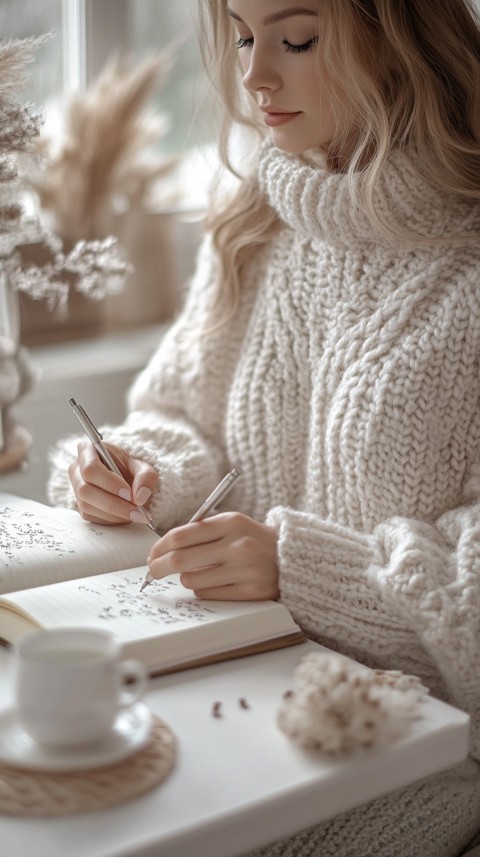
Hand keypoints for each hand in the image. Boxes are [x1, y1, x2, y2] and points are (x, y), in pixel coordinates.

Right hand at [69, 439, 158, 525]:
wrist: (127, 480)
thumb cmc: (131, 469)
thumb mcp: (143, 467)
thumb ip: (146, 477)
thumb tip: (140, 497)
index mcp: (87, 451)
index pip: (91, 468)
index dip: (109, 483)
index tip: (129, 493)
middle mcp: (77, 470)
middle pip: (86, 490)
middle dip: (113, 503)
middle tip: (137, 511)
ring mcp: (76, 489)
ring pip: (87, 506)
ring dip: (114, 514)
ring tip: (137, 515)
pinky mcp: (81, 506)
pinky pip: (92, 516)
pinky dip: (111, 519)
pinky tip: (126, 516)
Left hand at [147, 512, 278, 600]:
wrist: (290, 556)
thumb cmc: (251, 539)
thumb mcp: (232, 524)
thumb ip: (201, 531)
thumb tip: (162, 550)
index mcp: (231, 522)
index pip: (181, 536)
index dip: (159, 547)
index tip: (152, 555)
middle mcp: (239, 545)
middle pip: (180, 560)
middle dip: (158, 567)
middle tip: (153, 571)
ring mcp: (245, 570)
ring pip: (192, 580)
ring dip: (186, 579)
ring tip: (196, 574)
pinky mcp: (251, 592)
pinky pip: (208, 594)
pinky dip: (203, 590)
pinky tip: (213, 583)